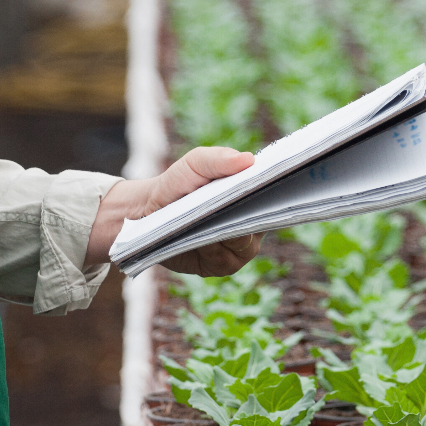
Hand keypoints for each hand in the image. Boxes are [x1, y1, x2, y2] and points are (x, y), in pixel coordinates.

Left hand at [86, 146, 263, 276]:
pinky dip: (213, 248)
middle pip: (262, 222)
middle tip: (237, 202)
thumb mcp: (194, 164)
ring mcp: (239, 248)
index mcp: (254, 197)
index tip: (273, 182)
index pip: (276, 196)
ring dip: (228, 232)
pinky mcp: (221, 265)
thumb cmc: (179, 185)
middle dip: (250, 212)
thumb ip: (217, 159)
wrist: (148, 214)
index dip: (276, 190)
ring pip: (244, 243)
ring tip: (212, 220)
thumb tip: (248, 160)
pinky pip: (224, 259)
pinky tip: (201, 239)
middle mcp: (253, 225)